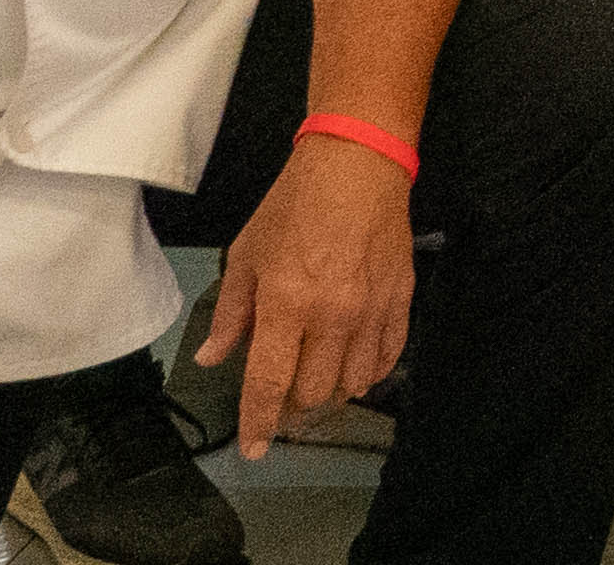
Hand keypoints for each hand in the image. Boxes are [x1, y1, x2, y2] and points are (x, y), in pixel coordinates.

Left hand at [195, 133, 412, 459]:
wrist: (357, 165)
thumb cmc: (294, 205)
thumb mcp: (246, 254)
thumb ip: (231, 313)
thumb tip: (213, 357)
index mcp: (286, 304)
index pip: (268, 383)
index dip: (257, 423)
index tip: (253, 447)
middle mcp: (330, 316)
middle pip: (313, 392)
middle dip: (292, 405)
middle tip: (282, 395)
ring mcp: (371, 311)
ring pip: (353, 383)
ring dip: (331, 392)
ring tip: (318, 380)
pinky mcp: (400, 300)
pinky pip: (389, 356)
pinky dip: (371, 372)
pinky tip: (357, 369)